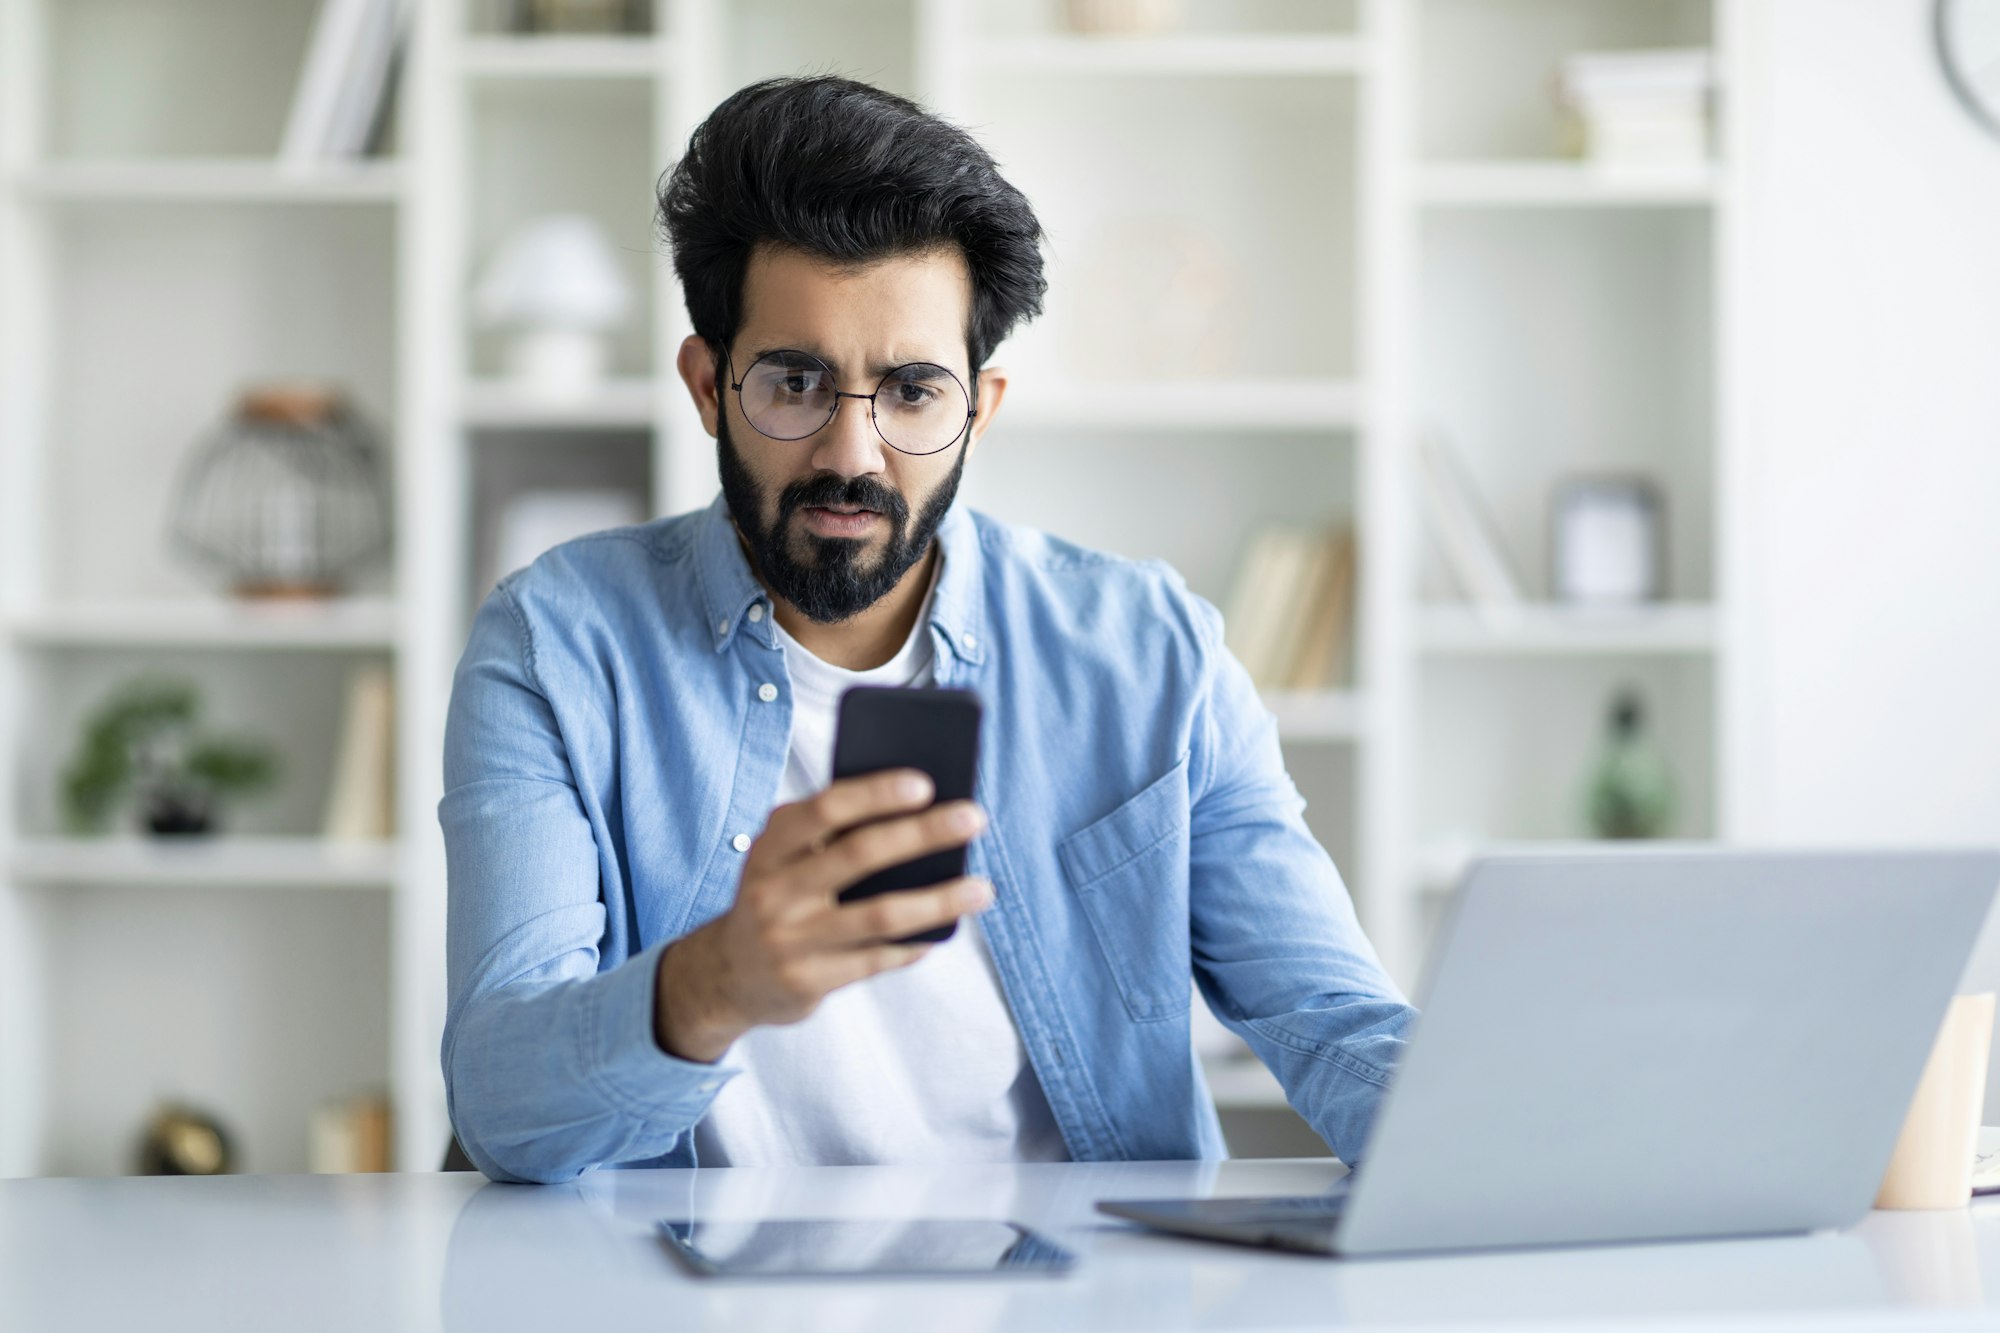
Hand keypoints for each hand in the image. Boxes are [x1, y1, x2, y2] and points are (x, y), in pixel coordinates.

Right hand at [653, 769, 991, 1062]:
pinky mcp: (808, 982)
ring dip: (939, 900)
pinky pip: (877, 959)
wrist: (726, 976)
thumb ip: (831, 837)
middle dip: (922, 832)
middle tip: (974, 817)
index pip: (823, 810)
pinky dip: (914, 943)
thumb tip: (920, 813)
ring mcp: (789, 941)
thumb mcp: (783, 860)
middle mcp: (773, 892)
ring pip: (879, 915)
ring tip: (983, 888)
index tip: (925, 782)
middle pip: (859, 855)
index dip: (873, 794)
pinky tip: (943, 930)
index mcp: (768, 848)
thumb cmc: (778, 897)